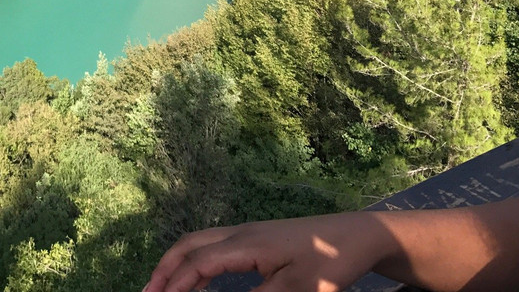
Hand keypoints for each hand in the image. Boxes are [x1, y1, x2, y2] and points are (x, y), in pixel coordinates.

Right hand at [142, 212, 389, 291]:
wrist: (357, 234)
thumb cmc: (330, 260)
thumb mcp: (298, 290)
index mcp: (246, 244)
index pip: (200, 262)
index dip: (177, 283)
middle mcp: (240, 233)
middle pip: (189, 244)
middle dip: (165, 268)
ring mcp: (247, 231)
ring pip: (198, 240)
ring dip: (177, 260)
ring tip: (161, 283)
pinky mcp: (256, 236)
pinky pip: (212, 243)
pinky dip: (193, 257)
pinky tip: (195, 274)